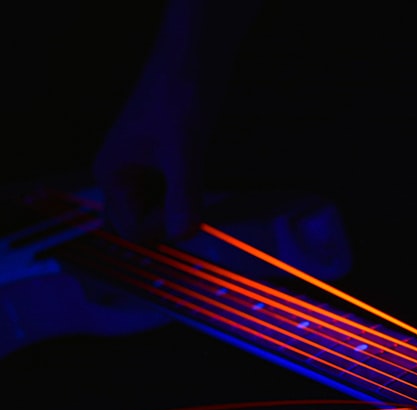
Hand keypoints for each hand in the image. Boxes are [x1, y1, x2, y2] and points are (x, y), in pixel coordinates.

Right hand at [92, 63, 206, 244]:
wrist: (193, 61)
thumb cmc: (179, 94)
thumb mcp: (184, 151)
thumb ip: (183, 195)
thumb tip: (183, 234)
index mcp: (112, 175)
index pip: (133, 230)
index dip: (164, 229)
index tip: (189, 212)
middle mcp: (120, 176)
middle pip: (140, 226)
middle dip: (168, 224)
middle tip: (192, 202)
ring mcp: (140, 171)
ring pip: (157, 213)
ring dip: (179, 210)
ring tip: (194, 180)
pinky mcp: (160, 165)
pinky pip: (169, 197)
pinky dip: (185, 197)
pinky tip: (197, 177)